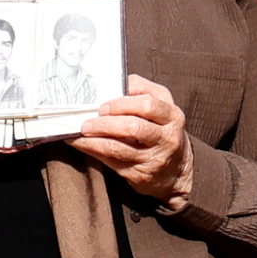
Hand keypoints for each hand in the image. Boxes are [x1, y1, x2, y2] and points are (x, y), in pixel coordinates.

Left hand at [67, 74, 192, 206]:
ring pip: (119, 148)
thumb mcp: (160, 105)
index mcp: (172, 115)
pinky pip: (112, 162)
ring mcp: (154, 158)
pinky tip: (82, 144)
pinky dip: (94, 151)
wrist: (176, 167)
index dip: (122, 104)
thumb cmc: (161, 128)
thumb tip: (111, 82)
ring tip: (80, 132)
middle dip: (106, 123)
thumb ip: (141, 90)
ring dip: (94, 139)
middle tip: (87, 122)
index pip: (147, 105)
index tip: (103, 106)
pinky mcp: (141, 174)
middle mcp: (167, 138)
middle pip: (134, 128)